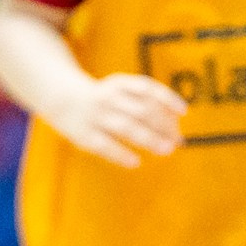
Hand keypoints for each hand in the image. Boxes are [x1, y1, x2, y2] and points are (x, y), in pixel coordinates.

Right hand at [45, 72, 186, 168]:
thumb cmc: (104, 98)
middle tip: (178, 140)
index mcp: (118, 84)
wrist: (61, 98)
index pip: (147, 88)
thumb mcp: (121, 89)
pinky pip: (105, 145)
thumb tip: (177, 122)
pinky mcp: (84, 134)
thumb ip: (146, 101)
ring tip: (166, 150)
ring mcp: (95, 115)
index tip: (183, 112)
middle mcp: (107, 97)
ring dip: (149, 139)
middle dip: (163, 126)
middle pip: (141, 110)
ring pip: (126, 127)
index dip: (167, 99)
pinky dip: (121, 154)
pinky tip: (136, 162)